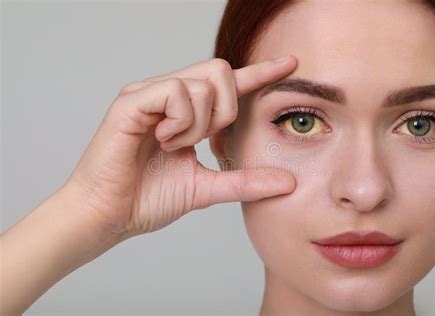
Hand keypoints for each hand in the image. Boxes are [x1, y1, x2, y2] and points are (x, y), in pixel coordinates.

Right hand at [65, 55, 297, 237]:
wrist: (109, 216)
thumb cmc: (147, 199)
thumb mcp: (206, 188)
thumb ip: (245, 181)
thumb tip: (288, 182)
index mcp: (187, 113)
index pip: (229, 84)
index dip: (260, 73)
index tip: (290, 64)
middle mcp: (168, 96)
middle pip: (220, 71)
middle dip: (226, 110)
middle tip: (205, 140)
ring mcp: (149, 94)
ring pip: (202, 84)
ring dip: (198, 125)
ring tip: (173, 146)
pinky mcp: (132, 101)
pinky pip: (176, 92)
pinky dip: (180, 122)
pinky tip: (163, 139)